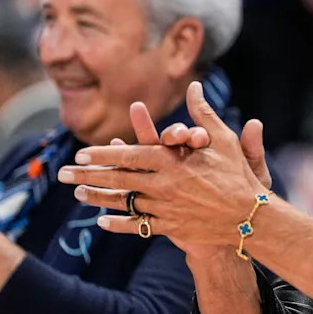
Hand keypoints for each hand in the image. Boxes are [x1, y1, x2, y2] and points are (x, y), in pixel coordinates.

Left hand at [61, 82, 266, 249]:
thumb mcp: (223, 140)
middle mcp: (164, 185)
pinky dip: (119, 224)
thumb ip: (204, 113)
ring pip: (124, 203)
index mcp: (173, 162)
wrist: (249, 217)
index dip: (103, 154)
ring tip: (77, 194)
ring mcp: (165, 208)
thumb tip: (195, 86)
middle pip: (118, 179)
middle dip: (87, 176)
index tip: (81, 153)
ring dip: (98, 199)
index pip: (130, 155)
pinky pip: (139, 226)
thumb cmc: (238, 175)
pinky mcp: (171, 227)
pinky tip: (102, 223)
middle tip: (63, 174)